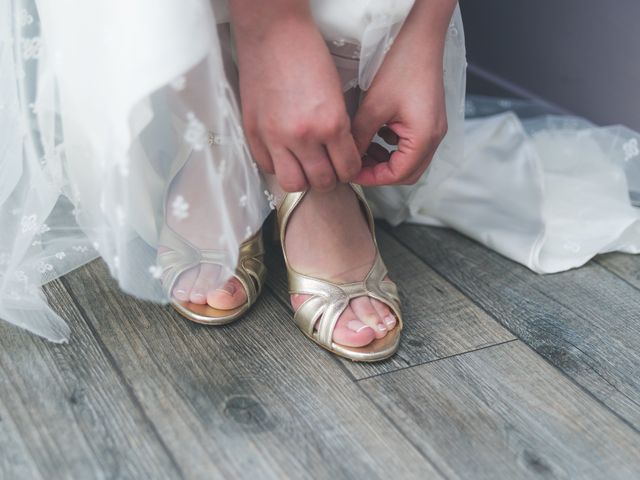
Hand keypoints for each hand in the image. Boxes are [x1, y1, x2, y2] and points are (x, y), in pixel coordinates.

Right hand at [231, 5, 360, 191]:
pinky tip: (284, 153)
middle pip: (321, 182)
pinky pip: (268, 167)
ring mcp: (274, 137)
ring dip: (303, 178)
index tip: (347, 164)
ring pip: (293, 183)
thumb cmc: (308, 55)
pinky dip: (279, 165)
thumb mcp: (337, 93)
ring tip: (305, 165)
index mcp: (330, 123)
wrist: (273, 34)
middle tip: (328, 166)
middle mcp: (303, 136)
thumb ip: (339, 128)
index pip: (348, 168)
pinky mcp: (254, 133)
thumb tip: (340, 155)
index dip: (350, 169)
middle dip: (329, 178)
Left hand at [351, 0, 455, 185]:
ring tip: (362, 151)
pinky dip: (393, 148)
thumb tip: (347, 159)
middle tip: (356, 166)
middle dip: (380, 173)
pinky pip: (412, 145)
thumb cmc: (401, 67)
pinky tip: (375, 135)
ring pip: (409, 160)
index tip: (351, 173)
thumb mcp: (373, 106)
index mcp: (424, 137)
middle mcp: (434, 137)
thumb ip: (359, 137)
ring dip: (386, 160)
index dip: (372, 178)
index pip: (398, 175)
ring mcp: (434, 129)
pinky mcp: (429, 120)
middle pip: (407, 173)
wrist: (420, 38)